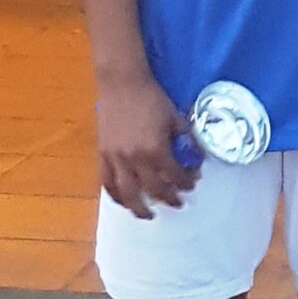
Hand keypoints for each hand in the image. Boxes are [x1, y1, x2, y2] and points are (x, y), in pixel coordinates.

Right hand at [95, 72, 196, 219]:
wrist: (122, 83)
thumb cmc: (151, 97)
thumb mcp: (175, 117)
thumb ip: (185, 138)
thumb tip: (194, 154)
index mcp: (156, 149)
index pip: (175, 175)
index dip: (186, 181)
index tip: (192, 182)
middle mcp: (135, 159)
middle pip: (154, 189)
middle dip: (169, 198)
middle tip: (178, 202)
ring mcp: (116, 158)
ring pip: (128, 194)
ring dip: (139, 208)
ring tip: (148, 215)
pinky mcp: (103, 154)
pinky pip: (107, 182)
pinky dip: (115, 195)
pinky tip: (123, 201)